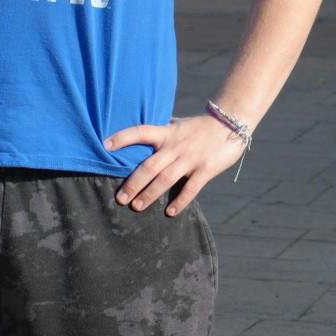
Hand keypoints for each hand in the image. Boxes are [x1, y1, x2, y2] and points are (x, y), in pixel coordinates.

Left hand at [104, 111, 245, 215]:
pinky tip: (169, 212)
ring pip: (165, 179)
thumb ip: (162, 132)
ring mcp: (191, 158)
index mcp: (167, 133)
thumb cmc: (200, 126)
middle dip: (133, 183)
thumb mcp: (178, 125)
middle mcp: (175, 146)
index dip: (122, 137)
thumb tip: (141, 135)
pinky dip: (180, 201)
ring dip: (149, 194)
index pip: (140, 131)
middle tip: (120, 199)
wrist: (231, 122)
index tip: (105, 145)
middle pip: (149, 166)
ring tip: (136, 207)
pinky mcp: (206, 169)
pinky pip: (190, 188)